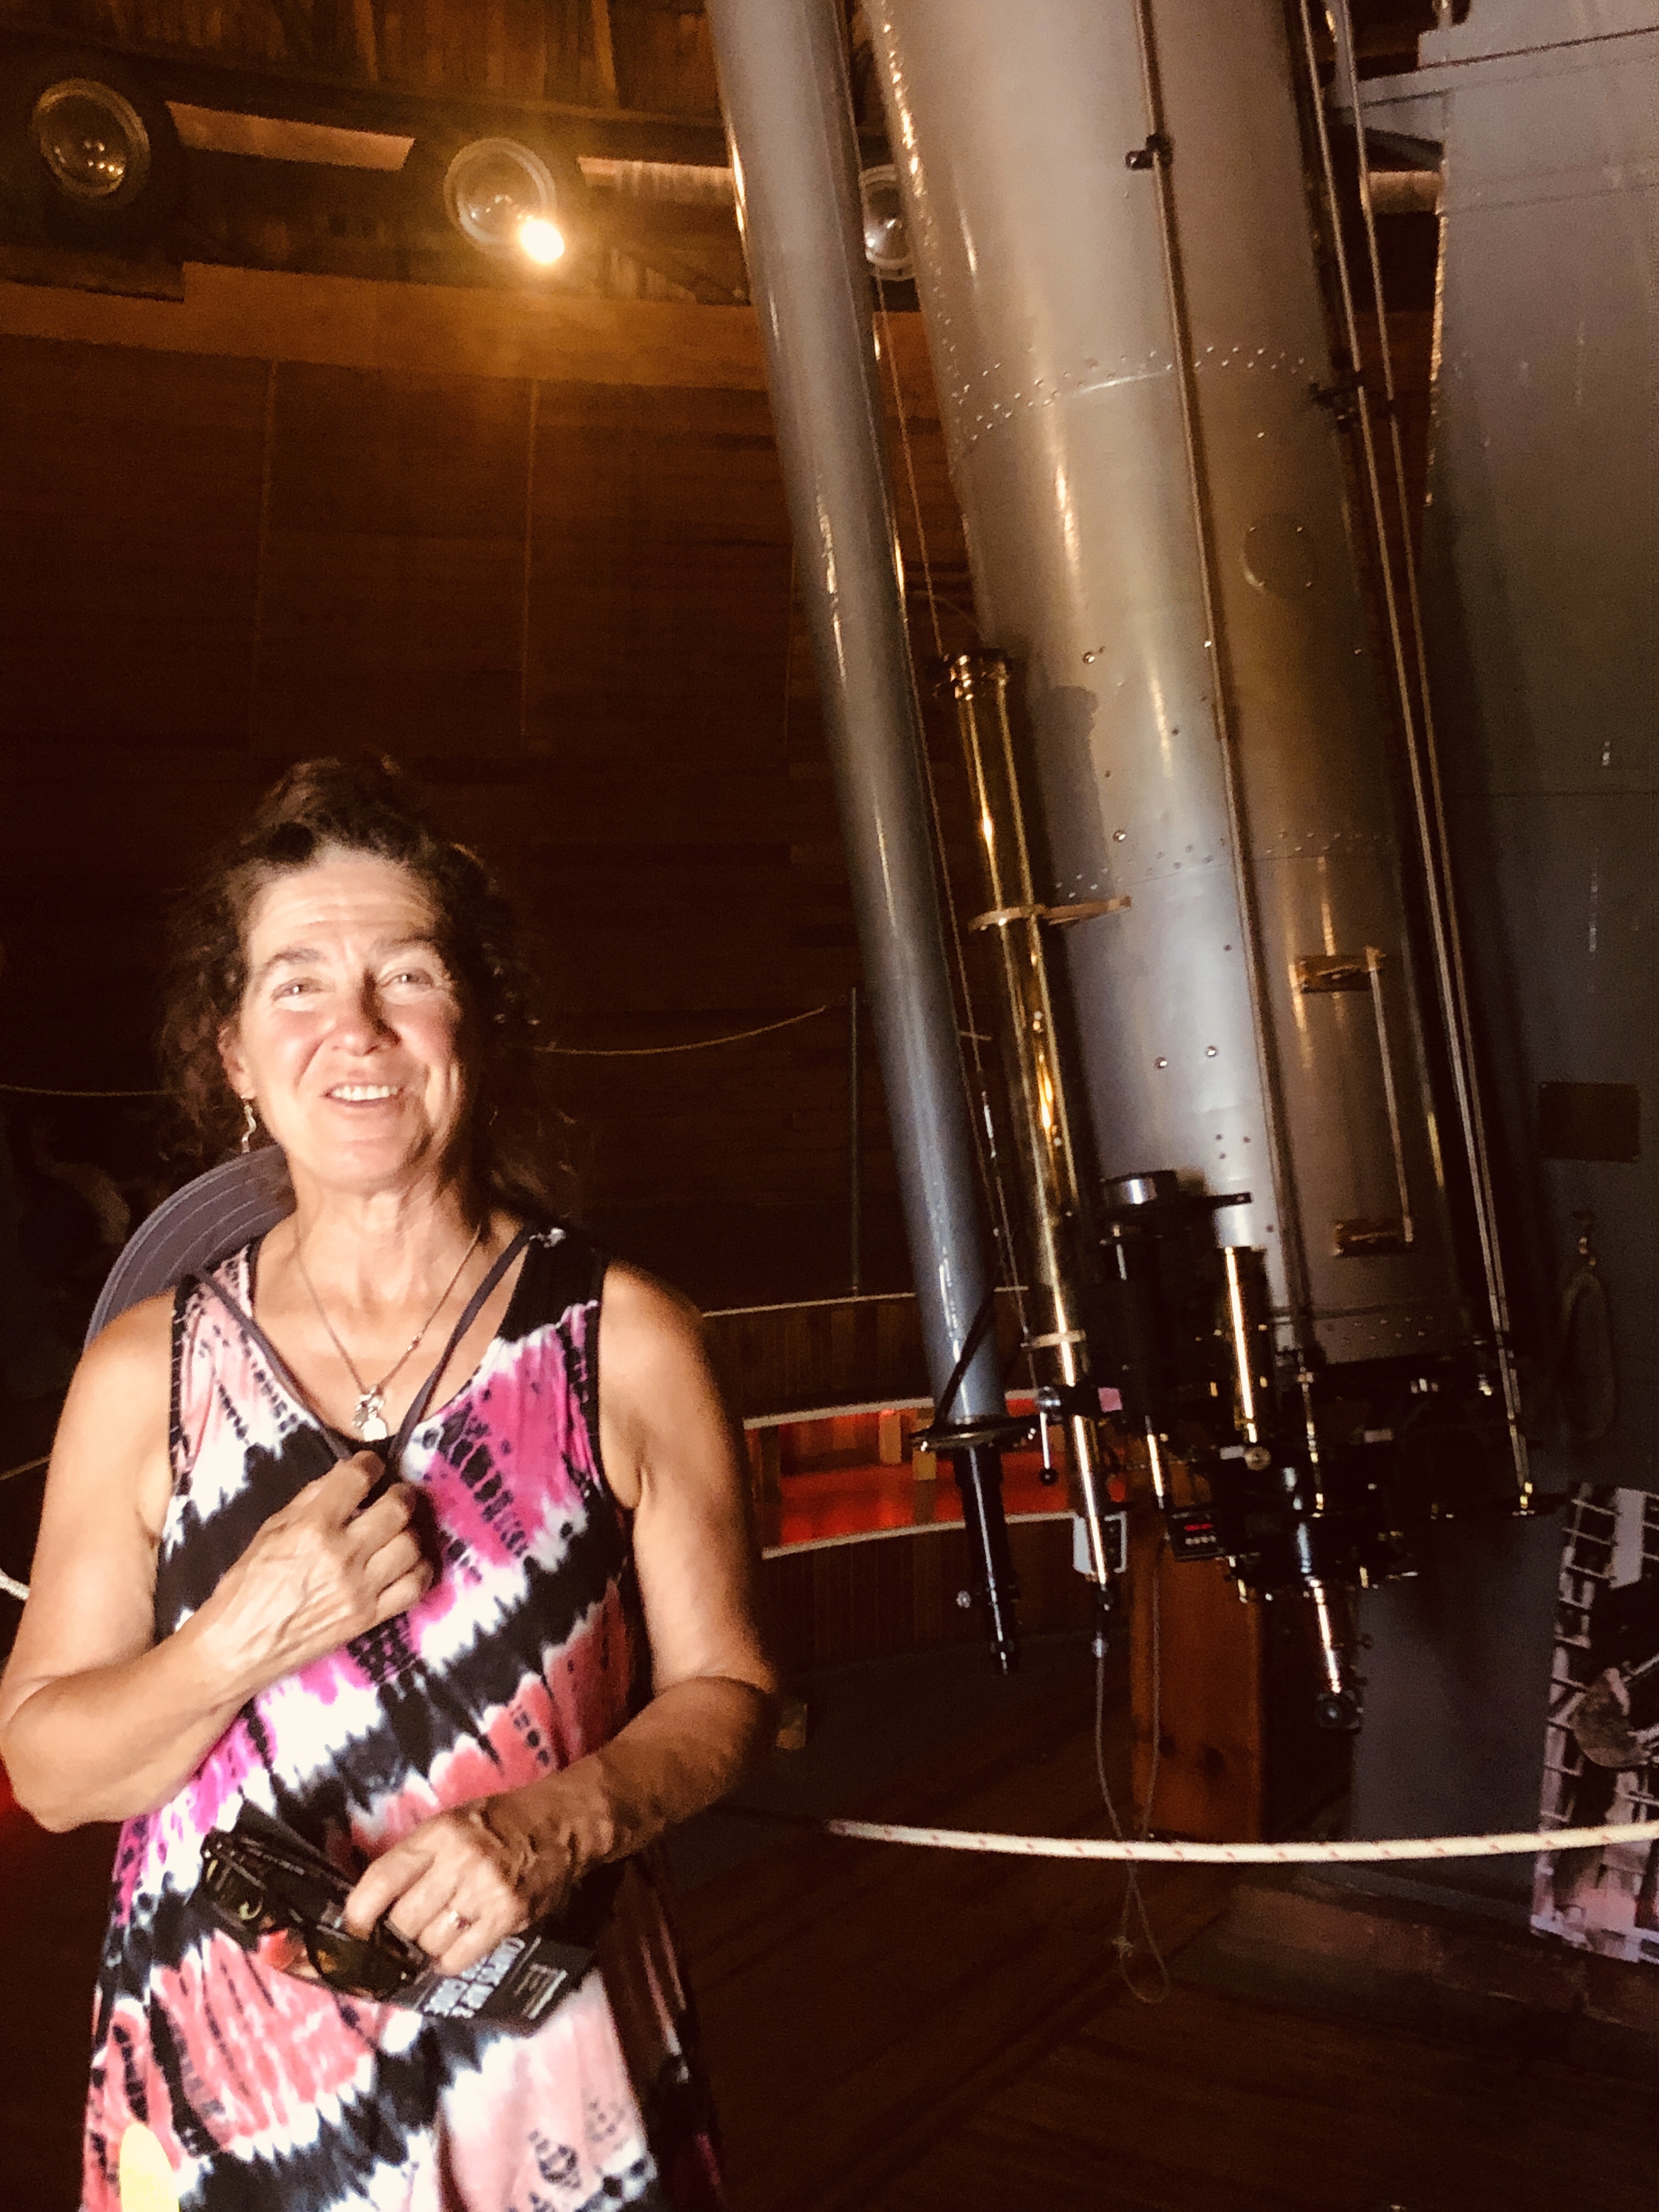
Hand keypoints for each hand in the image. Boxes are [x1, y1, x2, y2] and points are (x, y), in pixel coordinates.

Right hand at [195, 1453, 431, 1700]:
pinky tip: (409, 1562)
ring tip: (399, 1529)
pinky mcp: (369, 1618)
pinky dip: (419, 1570)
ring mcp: (360, 1589)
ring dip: (410, 1531)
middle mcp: (342, 1555)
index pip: (358, 1480)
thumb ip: (309, 1500)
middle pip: (397, 1509)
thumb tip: (343, 1474)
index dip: (370, 1465)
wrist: (237, 1648)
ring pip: (411, 1545)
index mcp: (312, 1528)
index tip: (371, 1466)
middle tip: (395, 1494)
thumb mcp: (269, 1531)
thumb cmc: (245, 1587)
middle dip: (401, 1494)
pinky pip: (414, 1587)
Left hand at [342, 1788, 581, 1976]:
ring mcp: (486, 1891)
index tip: (353, 1929)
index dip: (359, 1912)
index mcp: (439, 1833)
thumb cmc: (498, 1822)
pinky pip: (459, 1957)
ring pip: (429, 1943)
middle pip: (404, 1920)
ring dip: (424, 1947)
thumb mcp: (452, 1823)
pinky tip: (453, 1947)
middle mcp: (460, 1861)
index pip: (383, 1878)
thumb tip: (374, 1905)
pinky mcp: (509, 1916)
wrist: (562, 1823)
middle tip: (403, 1932)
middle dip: (397, 1934)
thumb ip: (416, 1858)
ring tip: (434, 1934)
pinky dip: (447, 1960)